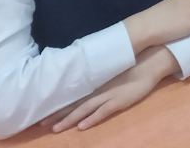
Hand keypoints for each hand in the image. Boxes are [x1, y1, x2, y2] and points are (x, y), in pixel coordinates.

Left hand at [49, 48, 176, 131]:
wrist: (149, 61)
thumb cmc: (130, 64)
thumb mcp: (110, 70)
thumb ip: (98, 77)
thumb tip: (84, 80)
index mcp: (95, 83)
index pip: (72, 96)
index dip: (57, 105)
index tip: (42, 112)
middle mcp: (97, 90)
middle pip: (73, 104)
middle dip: (57, 115)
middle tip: (40, 124)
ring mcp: (108, 96)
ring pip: (83, 109)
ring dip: (69, 119)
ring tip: (55, 128)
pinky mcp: (119, 101)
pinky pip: (102, 112)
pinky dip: (91, 119)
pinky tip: (81, 127)